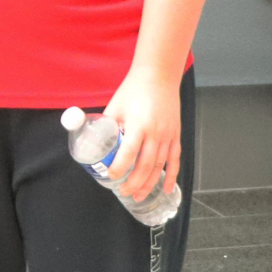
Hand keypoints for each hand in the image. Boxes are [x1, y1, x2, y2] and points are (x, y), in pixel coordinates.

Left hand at [100, 72, 181, 200]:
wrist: (158, 76)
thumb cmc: (134, 89)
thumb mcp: (116, 106)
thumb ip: (107, 124)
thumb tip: (95, 141)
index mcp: (139, 125)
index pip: (128, 153)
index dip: (119, 168)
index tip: (111, 177)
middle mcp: (155, 132)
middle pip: (145, 165)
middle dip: (134, 183)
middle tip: (123, 191)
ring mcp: (168, 134)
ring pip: (159, 166)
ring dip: (149, 183)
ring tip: (139, 196)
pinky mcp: (176, 134)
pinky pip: (175, 159)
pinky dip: (171, 175)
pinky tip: (166, 188)